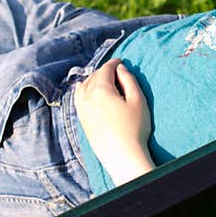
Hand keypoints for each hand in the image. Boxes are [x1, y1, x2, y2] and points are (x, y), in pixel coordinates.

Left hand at [74, 58, 155, 186]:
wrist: (122, 155)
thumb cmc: (134, 127)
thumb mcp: (138, 100)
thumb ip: (129, 80)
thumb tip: (120, 68)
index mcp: (101, 90)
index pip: (106, 69)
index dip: (114, 63)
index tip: (121, 61)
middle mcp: (87, 98)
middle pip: (94, 76)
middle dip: (104, 71)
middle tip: (117, 71)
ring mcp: (82, 110)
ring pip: (83, 86)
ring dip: (93, 79)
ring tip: (104, 80)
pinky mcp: (82, 120)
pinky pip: (78, 98)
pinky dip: (82, 90)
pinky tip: (83, 88)